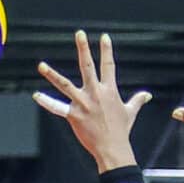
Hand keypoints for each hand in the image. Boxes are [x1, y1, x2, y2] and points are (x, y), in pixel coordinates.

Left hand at [35, 31, 151, 170]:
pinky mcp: (73, 115)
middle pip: (87, 67)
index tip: (103, 37)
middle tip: (79, 33)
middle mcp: (95, 94)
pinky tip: (36, 96)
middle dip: (83, 49)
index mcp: (109, 91)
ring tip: (41, 65)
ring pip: (65, 85)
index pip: (109, 66)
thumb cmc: (121, 131)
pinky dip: (46, 102)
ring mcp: (83, 104)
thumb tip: (147, 95)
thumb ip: (138, 100)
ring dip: (52, 75)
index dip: (106, 50)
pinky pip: (57, 108)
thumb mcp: (130, 112)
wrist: (113, 148)